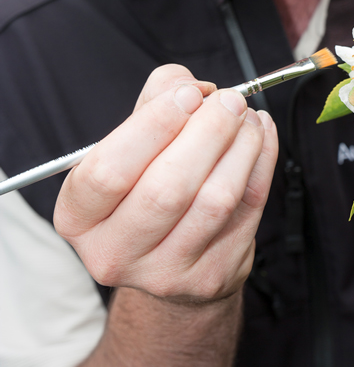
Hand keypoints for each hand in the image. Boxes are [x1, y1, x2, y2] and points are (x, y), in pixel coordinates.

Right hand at [54, 65, 277, 302]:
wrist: (171, 253)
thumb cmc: (147, 182)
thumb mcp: (133, 139)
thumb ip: (156, 98)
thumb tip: (194, 88)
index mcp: (79, 216)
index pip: (108, 171)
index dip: (154, 124)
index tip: (189, 94)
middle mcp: (113, 253)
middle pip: (166, 189)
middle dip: (208, 132)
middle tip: (229, 101)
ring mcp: (164, 274)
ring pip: (215, 201)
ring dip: (241, 146)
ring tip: (247, 117)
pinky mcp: (212, 278)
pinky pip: (248, 210)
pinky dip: (262, 163)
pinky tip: (261, 136)